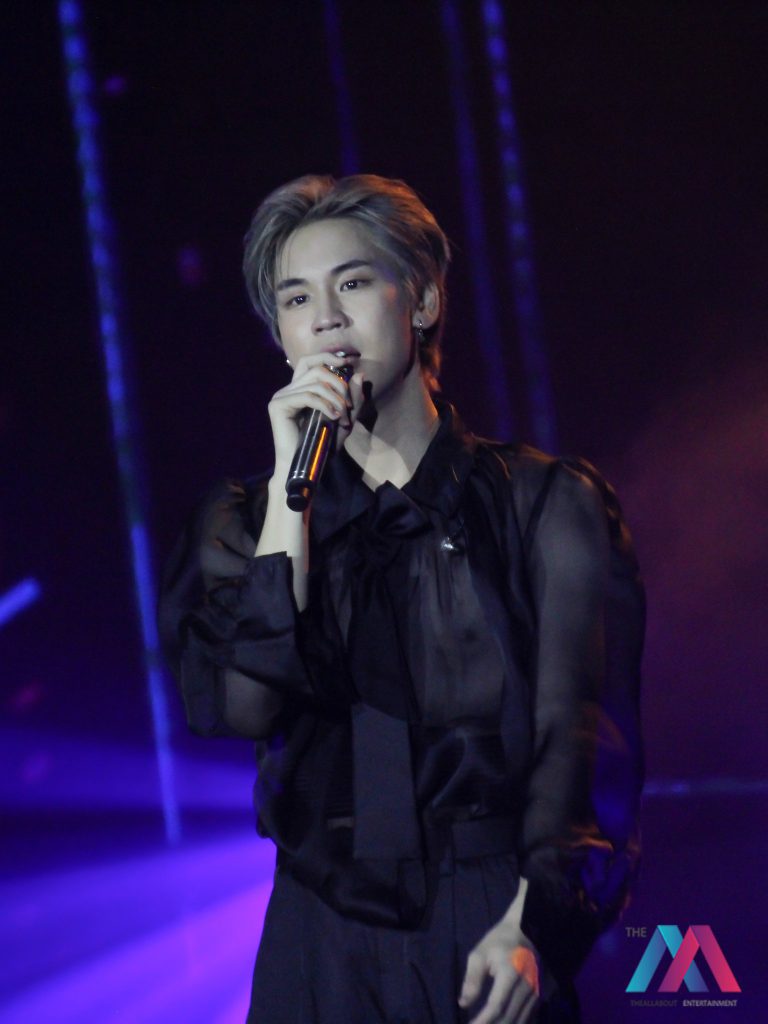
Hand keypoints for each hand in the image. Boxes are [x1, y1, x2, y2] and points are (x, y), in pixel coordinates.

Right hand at [266, 352, 362, 467]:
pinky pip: (307, 396)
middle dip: (338, 383)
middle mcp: (288, 389)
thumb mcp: (344, 419)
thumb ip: (351, 399)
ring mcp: (281, 396)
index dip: (328, 357)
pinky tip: (333, 417)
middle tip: (347, 404)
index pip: (310, 361)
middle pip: (315, 368)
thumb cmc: (322, 445)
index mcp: (299, 389)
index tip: (349, 362)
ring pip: (314, 383)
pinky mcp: (278, 406)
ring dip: (335, 398)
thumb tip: (359, 374)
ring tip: (342, 416)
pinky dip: (325, 405)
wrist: (305, 466)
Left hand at [459, 919, 542, 1023]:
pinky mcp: (539, 995)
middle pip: (508, 1018)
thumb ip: (472, 979)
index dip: (483, 1020)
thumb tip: (464, 1004)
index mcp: (510, 973)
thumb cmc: (499, 941)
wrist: (526, 930)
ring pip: (519, 1021)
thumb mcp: (480, 954)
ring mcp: (535, 992)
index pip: (496, 1006)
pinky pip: (527, 1017)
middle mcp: (526, 986)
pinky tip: (501, 1023)